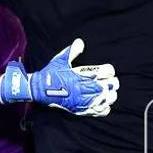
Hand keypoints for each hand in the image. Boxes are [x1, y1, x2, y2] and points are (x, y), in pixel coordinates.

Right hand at [0, 38, 119, 115]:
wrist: (39, 90)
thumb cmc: (50, 74)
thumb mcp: (60, 60)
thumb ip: (72, 51)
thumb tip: (80, 42)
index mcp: (79, 75)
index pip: (100, 73)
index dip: (108, 71)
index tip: (110, 70)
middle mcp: (81, 88)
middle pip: (103, 87)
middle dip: (111, 84)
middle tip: (114, 82)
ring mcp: (80, 100)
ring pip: (101, 100)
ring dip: (109, 96)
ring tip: (112, 93)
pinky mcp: (78, 109)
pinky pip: (94, 111)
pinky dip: (102, 109)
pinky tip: (106, 105)